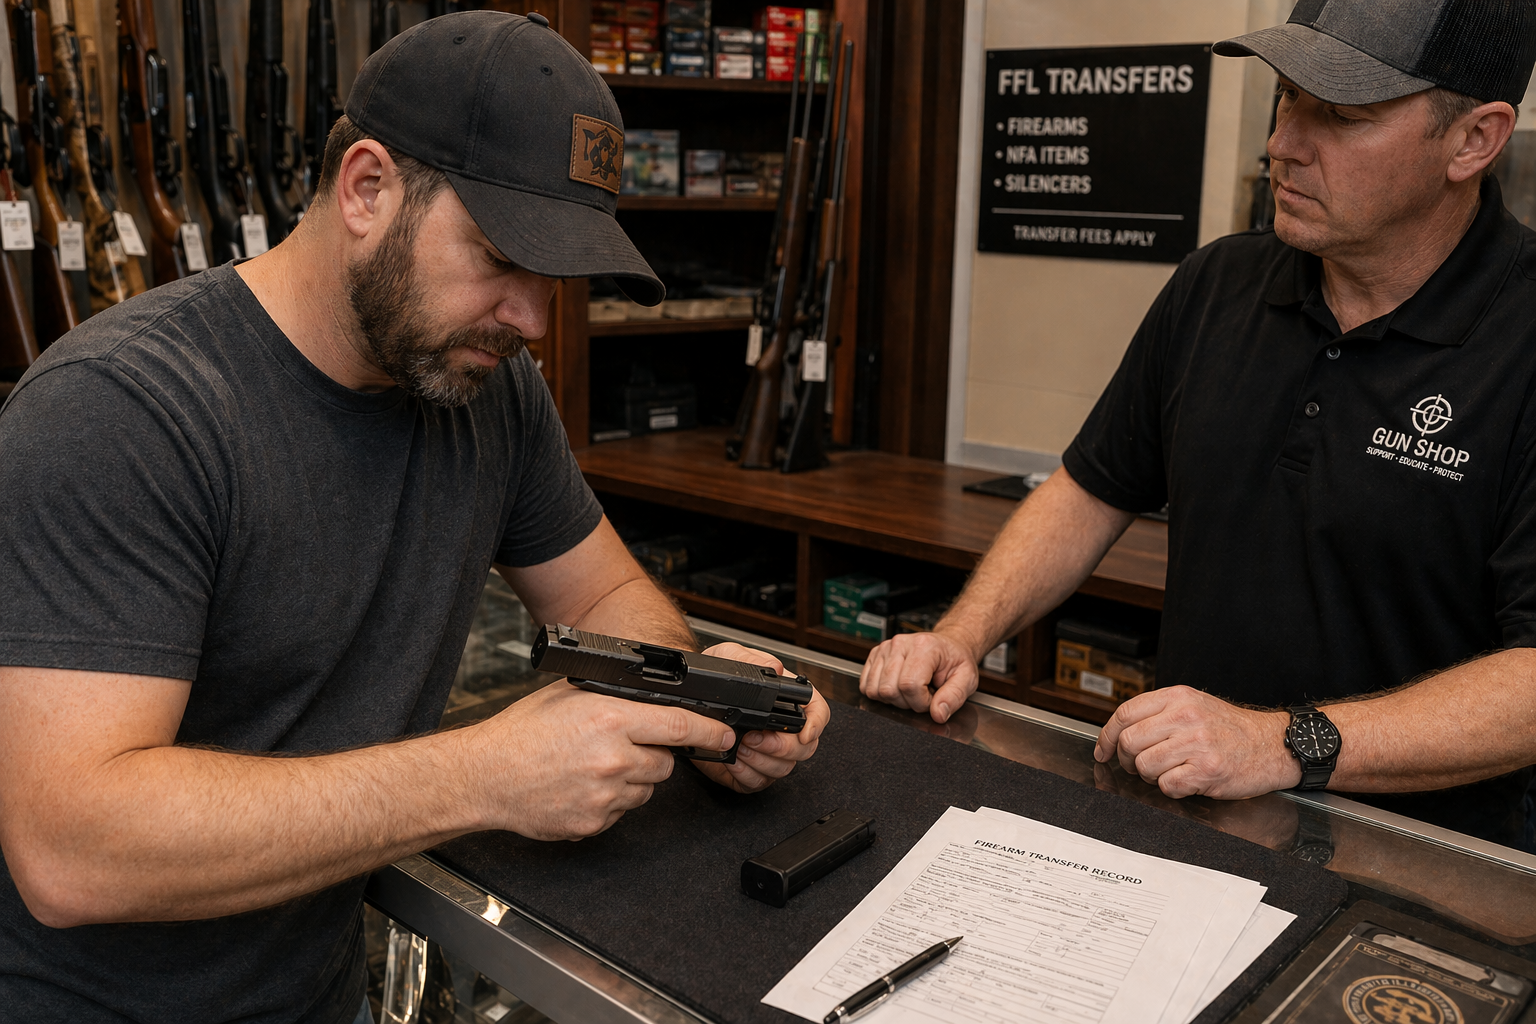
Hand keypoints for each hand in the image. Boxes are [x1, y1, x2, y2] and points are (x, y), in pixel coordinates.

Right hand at [465, 679, 735, 840]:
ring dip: (632, 778)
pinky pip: (623, 810)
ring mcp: (606, 795)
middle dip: (653, 754)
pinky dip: (611, 800)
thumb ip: (616, 697)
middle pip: (666, 761)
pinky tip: (581, 786)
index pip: (679, 725)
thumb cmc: (522, 734)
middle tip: (619, 746)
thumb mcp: (571, 695)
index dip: (709, 731)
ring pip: (646, 788)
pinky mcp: (595, 822)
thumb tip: (655, 698)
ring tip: (592, 766)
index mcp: (610, 718)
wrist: (485, 776)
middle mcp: (613, 757)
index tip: (724, 735)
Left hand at [690, 642, 829, 793]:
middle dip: (782, 748)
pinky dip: (746, 774)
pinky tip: (732, 759)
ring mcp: (769, 752)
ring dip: (761, 760)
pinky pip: (758, 782)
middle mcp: (783, 728)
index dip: (816, 725)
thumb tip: (776, 668)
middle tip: (755, 737)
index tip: (805, 733)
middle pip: (804, 749)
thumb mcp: (730, 656)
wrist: (689, 695)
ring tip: (740, 744)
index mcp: (787, 699)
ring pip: (783, 769)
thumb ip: (752, 659)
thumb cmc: (714, 673)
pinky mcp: (750, 770)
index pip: (818, 713)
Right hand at [858, 630, 977, 722]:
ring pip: (875, 690)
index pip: (909, 685)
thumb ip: (954, 697)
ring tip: (911, 689)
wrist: (947, 647)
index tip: (932, 697)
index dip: (921, 702)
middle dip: (907, 702)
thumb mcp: (966, 678)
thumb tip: (938, 714)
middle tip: (923, 693)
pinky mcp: (875, 655)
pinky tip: (898, 686)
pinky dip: (880, 694)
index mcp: (924, 647)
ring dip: (894, 698)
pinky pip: (865, 685)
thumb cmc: (955, 661)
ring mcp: (884, 648)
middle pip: (889, 689)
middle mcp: (900, 644)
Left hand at [1093, 686, 1300, 799]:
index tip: (1103, 751)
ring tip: (1169, 771)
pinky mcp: (1207, 770)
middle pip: (1129, 742)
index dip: (1107, 736)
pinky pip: (1167, 785)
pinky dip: (1171, 788)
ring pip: (1145, 766)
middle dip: (1127, 760)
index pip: (1125, 714)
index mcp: (1177, 697)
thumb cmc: (1231, 729)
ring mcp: (1196, 743)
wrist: (1273, 744)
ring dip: (1151, 776)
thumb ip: (1159, 713)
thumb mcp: (1194, 705)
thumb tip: (1119, 732)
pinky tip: (1186, 781)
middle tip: (1139, 766)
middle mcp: (1185, 717)